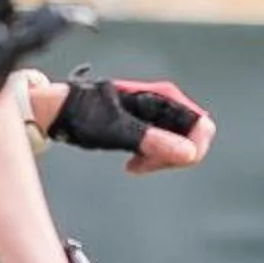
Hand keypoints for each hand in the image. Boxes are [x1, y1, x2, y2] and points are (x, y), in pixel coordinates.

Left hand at [42, 69, 216, 171]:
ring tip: (135, 165)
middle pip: (193, 137)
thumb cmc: (84, 112)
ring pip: (180, 144)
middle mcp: (165, 102)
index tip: (169, 162)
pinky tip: (133, 163)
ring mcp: (158, 113)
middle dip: (175, 157)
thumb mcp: (118, 130)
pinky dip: (154, 158)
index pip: (202, 125)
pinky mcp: (149, 124)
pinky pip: (166, 146)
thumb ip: (154, 141)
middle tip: (145, 165)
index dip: (195, 148)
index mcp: (163, 97)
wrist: (61, 108)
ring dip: (162, 160)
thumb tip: (189, 154)